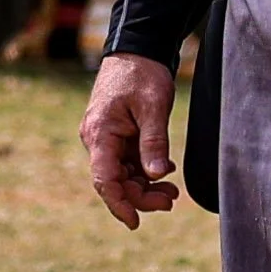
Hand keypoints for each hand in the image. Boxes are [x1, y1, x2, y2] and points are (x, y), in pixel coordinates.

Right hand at [80, 53, 178, 229]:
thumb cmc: (143, 74)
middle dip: (141, 196)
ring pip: (122, 174)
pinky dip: (145, 171)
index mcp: (100, 134)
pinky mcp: (116, 135)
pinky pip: (127, 162)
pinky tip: (165, 170)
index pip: (104, 179)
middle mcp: (97, 139)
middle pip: (114, 182)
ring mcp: (105, 138)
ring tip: (173, 191)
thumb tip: (155, 176)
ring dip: (145, 186)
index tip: (135, 222)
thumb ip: (154, 143)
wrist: (137, 48)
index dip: (119, 204)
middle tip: (172, 201)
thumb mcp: (154, 108)